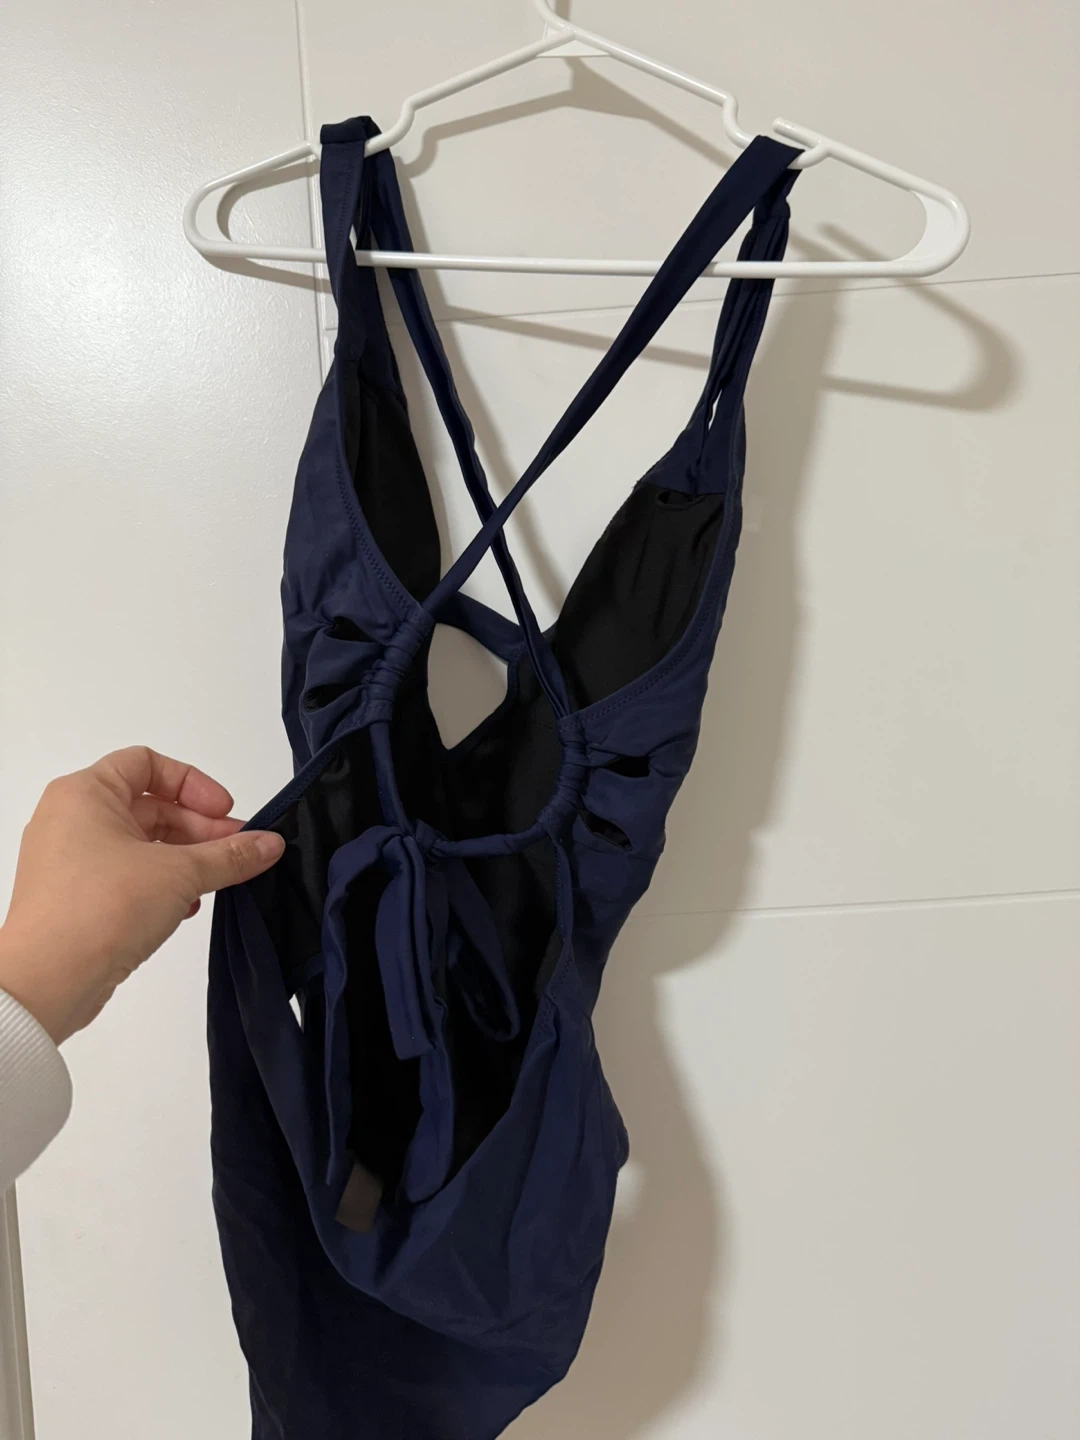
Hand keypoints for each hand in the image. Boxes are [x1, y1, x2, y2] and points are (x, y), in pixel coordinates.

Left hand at [0, 747, 284, 1043]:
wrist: (48, 981)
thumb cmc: (95, 911)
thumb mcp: (180, 873)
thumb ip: (230, 855)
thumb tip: (268, 844)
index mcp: (84, 794)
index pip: (147, 764)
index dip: (193, 783)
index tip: (223, 811)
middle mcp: (71, 820)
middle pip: (150, 806)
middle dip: (200, 827)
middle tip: (237, 850)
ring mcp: (71, 860)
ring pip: (142, 843)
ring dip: (185, 859)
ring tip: (219, 880)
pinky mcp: (77, 896)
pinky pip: (128, 875)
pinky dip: (162, 884)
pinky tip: (188, 906)